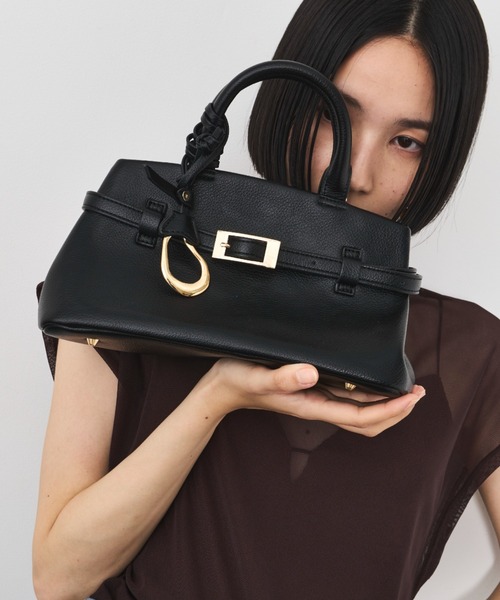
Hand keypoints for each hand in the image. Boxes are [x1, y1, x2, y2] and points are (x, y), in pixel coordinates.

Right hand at [194, 359, 425, 436]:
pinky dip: (368, 397)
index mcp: (312, 405)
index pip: (361, 416)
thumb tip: (311, 373)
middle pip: (367, 421)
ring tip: (404, 390)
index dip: (390, 410)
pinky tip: (373, 382)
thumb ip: (282, 378)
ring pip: (360, 414)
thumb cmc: (238, 381)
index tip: (411, 396)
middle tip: (418, 393)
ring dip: (386, 406)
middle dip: (396, 411)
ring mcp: (316, 400)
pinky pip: (348, 401)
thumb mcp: (257, 376)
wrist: (223, 387)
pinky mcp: (312, 390)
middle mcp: (318, 406)